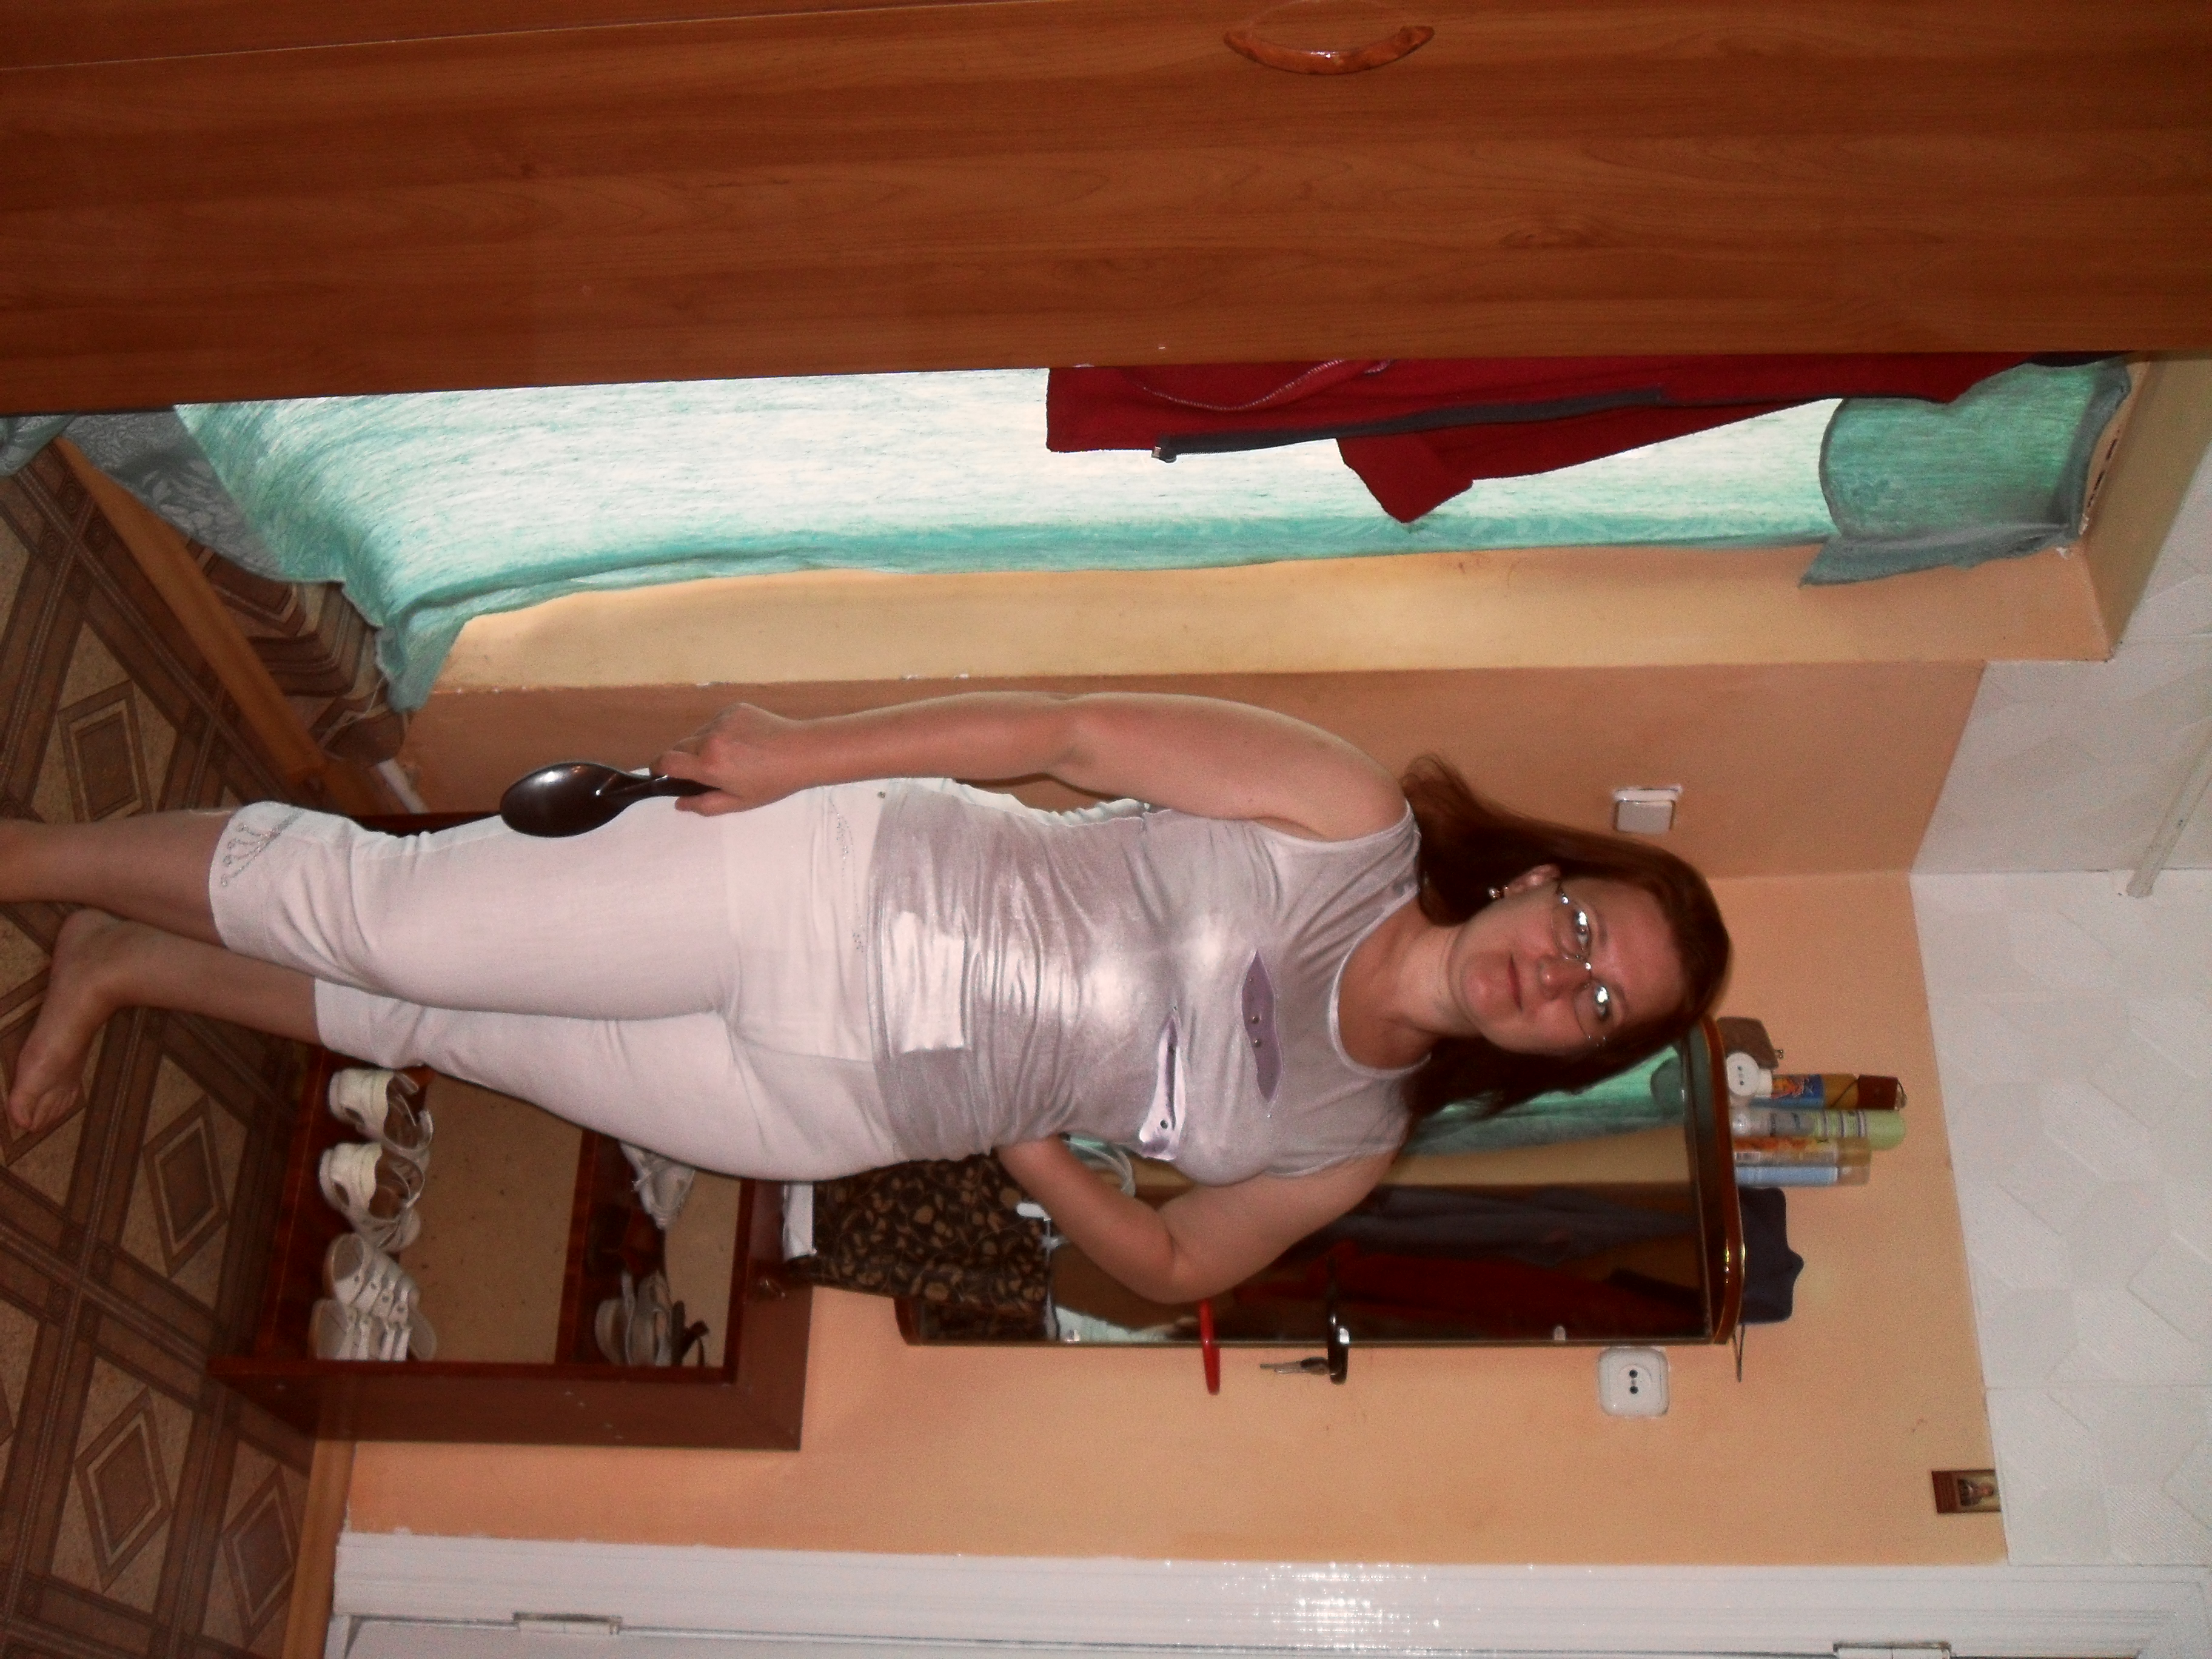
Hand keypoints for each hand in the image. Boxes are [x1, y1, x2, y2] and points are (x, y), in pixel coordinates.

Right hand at [654, 703, 807, 814]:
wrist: (803, 752)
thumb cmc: (773, 783)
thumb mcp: (739, 802)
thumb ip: (704, 804)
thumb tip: (678, 802)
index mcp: (709, 764)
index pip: (665, 761)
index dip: (657, 768)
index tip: (660, 774)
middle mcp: (710, 738)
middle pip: (678, 746)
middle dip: (682, 759)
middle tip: (702, 771)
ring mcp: (722, 720)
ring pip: (697, 734)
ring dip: (702, 746)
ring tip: (730, 757)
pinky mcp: (734, 708)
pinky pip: (716, 722)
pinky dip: (720, 733)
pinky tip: (742, 743)